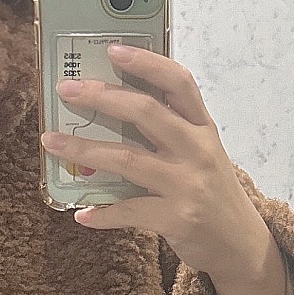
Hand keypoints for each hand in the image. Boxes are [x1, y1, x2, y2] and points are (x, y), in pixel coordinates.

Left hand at [40, 46, 272, 284]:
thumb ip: (171, 130)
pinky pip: (129, 210)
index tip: (113, 49)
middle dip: (101, 97)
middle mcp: (198, 150)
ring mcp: (188, 185)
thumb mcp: (202, 153)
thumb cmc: (214, 194)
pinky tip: (82, 213)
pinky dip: (103, 212)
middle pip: (146, 112)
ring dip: (84, 150)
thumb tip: (113, 106)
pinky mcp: (177, 218)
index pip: (178, 82)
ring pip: (127, 159)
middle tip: (66, 89)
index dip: (146, 62)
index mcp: (202, 128)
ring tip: (52, 142)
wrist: (241, 245)